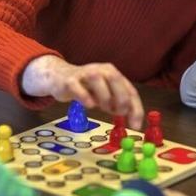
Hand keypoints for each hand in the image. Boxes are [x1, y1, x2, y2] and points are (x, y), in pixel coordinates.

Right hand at [22, 55, 143, 128]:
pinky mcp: (69, 81)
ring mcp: (84, 74)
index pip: (130, 90)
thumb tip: (130, 118)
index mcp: (112, 73)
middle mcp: (100, 70)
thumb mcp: (104, 94)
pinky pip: (78, 88)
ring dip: (104, 97)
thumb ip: (116, 103)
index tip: (136, 126)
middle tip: (119, 114)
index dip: (135, 108)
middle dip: (121, 99)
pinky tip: (89, 105)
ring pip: (98, 80)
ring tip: (103, 108)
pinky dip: (85, 98)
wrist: (58, 77)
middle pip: (116, 79)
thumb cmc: (85, 87)